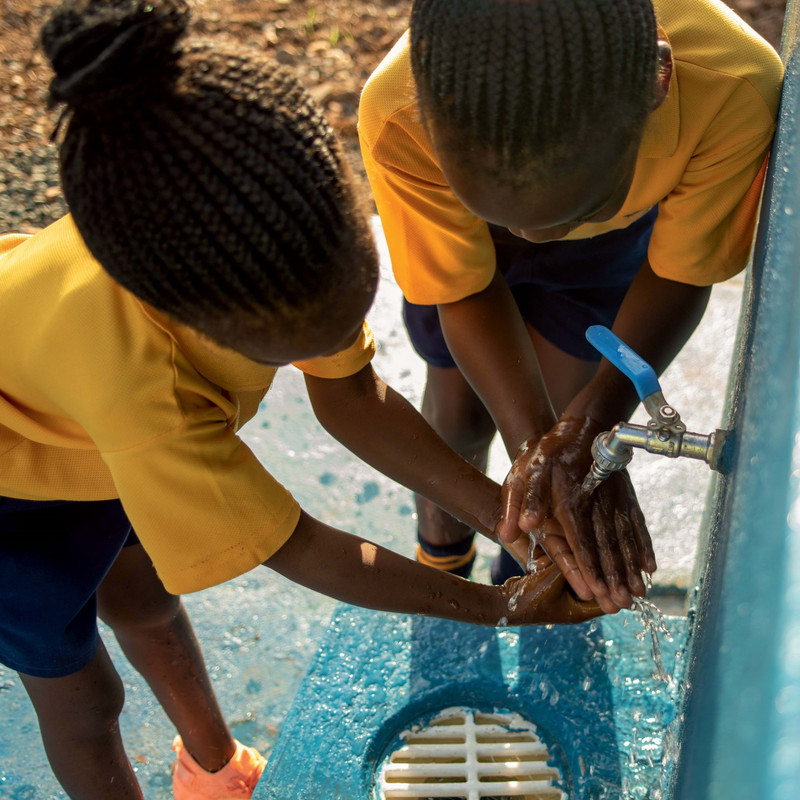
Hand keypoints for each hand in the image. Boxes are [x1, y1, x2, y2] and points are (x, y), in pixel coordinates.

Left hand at [497, 416, 655, 613]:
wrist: (581, 426)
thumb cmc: (546, 454)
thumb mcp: (524, 473)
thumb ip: (518, 502)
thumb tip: (517, 530)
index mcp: (569, 500)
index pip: (579, 539)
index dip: (587, 566)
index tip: (594, 592)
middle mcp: (596, 502)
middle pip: (606, 545)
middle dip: (613, 577)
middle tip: (620, 606)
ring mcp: (615, 499)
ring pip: (625, 538)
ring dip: (631, 568)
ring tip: (638, 595)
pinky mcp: (627, 496)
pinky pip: (638, 524)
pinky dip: (645, 546)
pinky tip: (650, 567)